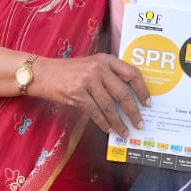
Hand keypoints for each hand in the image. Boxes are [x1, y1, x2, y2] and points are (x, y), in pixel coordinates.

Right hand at [29, 54, 149, 134]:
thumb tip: (128, 97)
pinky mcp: (77, 93)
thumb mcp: (91, 65)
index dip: (142, 89)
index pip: (132, 73)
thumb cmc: (68, 71)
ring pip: (109, 106)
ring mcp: (87, 80)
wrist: (43, 73)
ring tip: (124, 131)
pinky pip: (95, 112)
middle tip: (139, 123)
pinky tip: (108, 129)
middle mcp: (98, 68)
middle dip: (133, 111)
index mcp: (106, 59)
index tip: (148, 103)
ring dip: (118, 121)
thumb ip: (108, 74)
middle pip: (123, 92)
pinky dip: (103, 123)